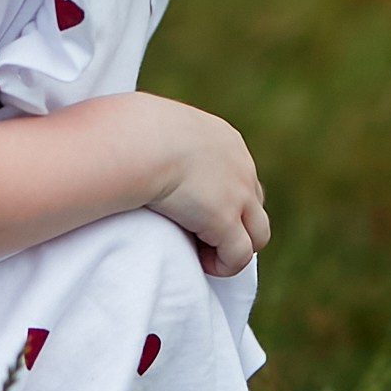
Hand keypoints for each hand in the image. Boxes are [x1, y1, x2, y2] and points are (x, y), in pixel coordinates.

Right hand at [141, 100, 269, 276]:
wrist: (140, 141)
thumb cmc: (133, 131)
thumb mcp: (157, 127)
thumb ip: (162, 139)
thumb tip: (140, 145)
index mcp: (225, 140)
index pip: (240, 175)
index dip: (223, 199)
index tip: (194, 210)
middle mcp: (241, 166)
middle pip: (254, 205)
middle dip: (234, 224)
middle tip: (200, 234)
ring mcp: (238, 194)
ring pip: (257, 234)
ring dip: (232, 248)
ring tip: (200, 252)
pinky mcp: (225, 219)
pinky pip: (239, 255)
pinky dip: (222, 264)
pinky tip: (197, 260)